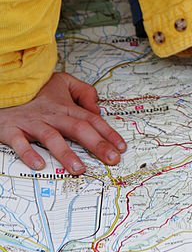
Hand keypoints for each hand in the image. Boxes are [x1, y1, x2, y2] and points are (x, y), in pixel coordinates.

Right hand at [0, 72, 126, 174]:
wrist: (6, 89)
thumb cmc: (35, 91)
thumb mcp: (63, 82)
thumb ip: (84, 92)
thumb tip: (97, 109)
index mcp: (65, 107)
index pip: (92, 119)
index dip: (108, 133)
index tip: (121, 147)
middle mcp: (52, 115)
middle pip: (78, 128)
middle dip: (97, 144)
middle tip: (112, 159)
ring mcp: (32, 123)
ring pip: (52, 138)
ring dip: (66, 153)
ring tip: (79, 168)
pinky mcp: (13, 130)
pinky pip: (21, 143)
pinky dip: (29, 154)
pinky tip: (39, 165)